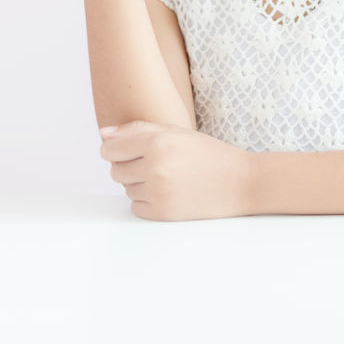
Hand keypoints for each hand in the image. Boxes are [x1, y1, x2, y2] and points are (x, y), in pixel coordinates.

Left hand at [99, 120, 255, 221]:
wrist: (240, 182)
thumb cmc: (208, 153)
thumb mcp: (177, 131)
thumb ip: (137, 129)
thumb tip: (103, 134)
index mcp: (158, 142)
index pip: (110, 149)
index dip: (115, 149)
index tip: (126, 150)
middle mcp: (155, 168)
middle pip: (116, 171)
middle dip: (128, 166)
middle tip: (153, 162)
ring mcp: (158, 193)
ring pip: (126, 189)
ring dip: (139, 183)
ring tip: (166, 176)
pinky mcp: (163, 214)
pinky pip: (136, 207)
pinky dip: (146, 200)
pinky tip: (167, 192)